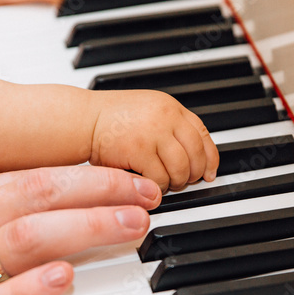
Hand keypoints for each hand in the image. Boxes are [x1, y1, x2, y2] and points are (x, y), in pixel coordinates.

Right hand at [0, 166, 161, 294]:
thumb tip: (8, 157)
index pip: (28, 173)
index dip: (84, 171)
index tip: (127, 171)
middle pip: (37, 198)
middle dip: (101, 192)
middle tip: (148, 194)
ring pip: (25, 243)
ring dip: (85, 231)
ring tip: (131, 227)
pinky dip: (30, 292)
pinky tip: (67, 280)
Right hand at [90, 90, 218, 191]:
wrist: (83, 120)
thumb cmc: (111, 121)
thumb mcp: (148, 113)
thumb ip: (171, 127)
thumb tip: (195, 156)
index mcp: (171, 107)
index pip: (202, 134)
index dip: (210, 157)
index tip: (209, 172)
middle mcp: (166, 117)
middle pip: (197, 154)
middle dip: (194, 174)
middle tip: (184, 182)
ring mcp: (154, 133)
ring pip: (182, 169)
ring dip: (176, 182)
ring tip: (164, 184)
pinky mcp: (140, 150)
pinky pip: (160, 178)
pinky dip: (158, 187)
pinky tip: (148, 185)